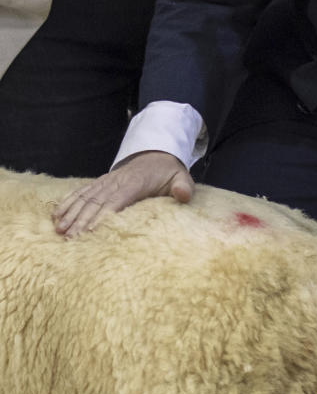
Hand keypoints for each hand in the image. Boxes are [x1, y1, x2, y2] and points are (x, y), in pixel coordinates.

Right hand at [53, 151, 194, 237]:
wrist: (156, 155)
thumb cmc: (168, 173)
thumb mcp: (181, 177)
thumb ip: (183, 187)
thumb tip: (183, 195)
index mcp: (135, 183)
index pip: (117, 200)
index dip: (103, 215)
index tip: (90, 231)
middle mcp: (116, 181)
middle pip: (96, 202)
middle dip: (81, 220)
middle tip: (70, 238)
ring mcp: (105, 182)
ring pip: (85, 198)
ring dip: (71, 214)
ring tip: (60, 231)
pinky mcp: (99, 183)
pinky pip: (80, 193)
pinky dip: (67, 203)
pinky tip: (56, 216)